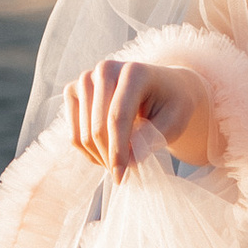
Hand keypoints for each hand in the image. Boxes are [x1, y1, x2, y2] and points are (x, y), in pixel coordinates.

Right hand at [65, 56, 216, 177]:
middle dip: (109, 158)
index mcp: (134, 72)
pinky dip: (88, 151)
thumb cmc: (171, 105)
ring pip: (83, 133)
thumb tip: (127, 161)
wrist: (162, 88)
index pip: (118, 117)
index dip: (118, 150)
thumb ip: (150, 140)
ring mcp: (86, 78)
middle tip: (124, 175)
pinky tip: (106, 153)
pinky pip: (74, 132)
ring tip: (119, 163)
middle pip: (98, 127)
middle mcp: (106, 69)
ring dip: (99, 157)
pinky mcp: (73, 90)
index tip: (121, 177)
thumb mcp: (173, 123)